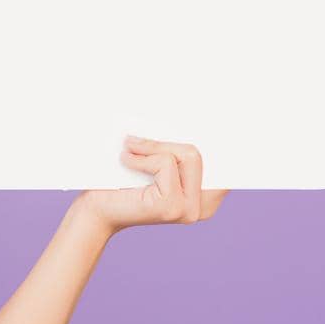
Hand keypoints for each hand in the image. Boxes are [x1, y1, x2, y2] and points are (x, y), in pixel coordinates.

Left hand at [75, 135, 228, 236]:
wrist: (97, 210)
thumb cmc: (122, 185)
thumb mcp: (155, 162)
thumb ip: (175, 150)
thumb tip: (189, 123)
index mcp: (206, 198)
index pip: (221, 163)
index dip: (215, 142)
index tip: (227, 112)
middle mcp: (204, 208)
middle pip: (199, 154)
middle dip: (166, 143)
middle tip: (134, 141)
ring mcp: (189, 210)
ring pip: (187, 156)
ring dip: (153, 148)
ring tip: (129, 151)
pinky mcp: (172, 207)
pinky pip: (166, 164)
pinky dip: (143, 158)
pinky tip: (126, 162)